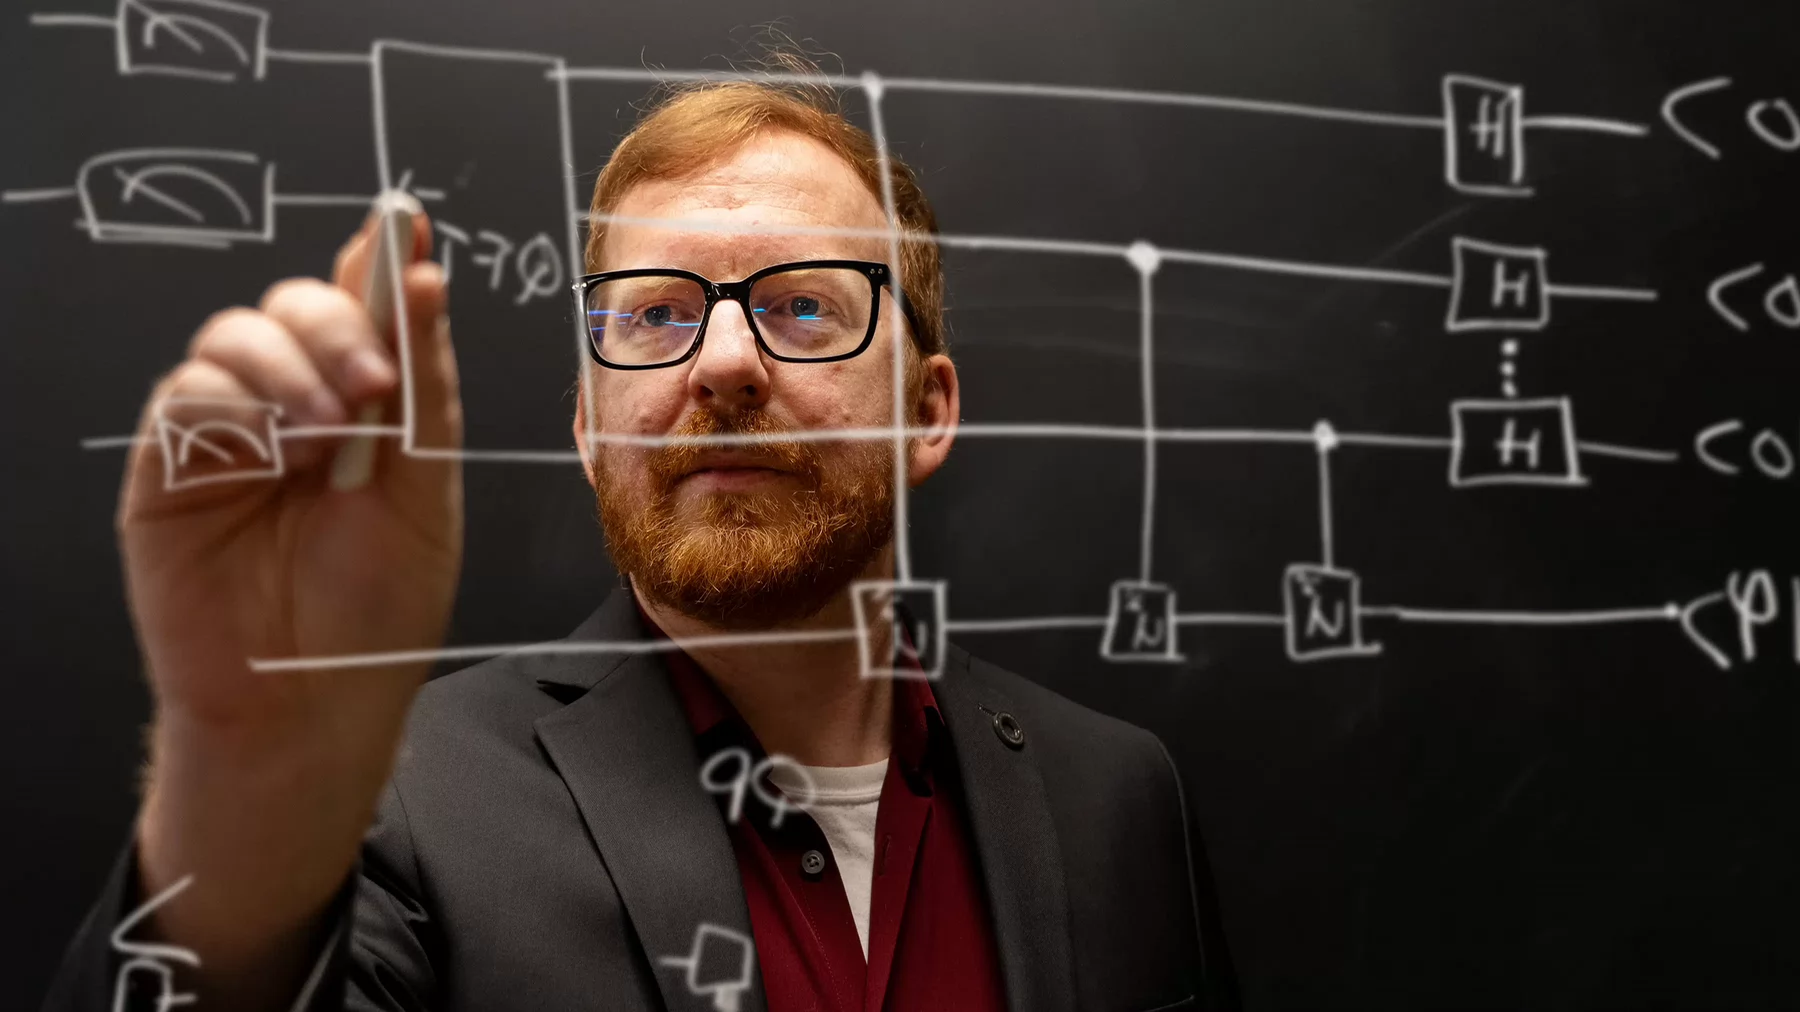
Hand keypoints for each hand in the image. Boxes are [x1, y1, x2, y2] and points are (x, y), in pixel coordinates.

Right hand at [118, 209, 461, 1004]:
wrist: (313, 707)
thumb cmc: (377, 610)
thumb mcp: (426, 493)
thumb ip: (422, 385)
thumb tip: (423, 275)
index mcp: (366, 410)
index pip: (366, 310)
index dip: (380, 259)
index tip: (404, 219)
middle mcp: (296, 407)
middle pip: (296, 306)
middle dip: (337, 324)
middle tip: (374, 384)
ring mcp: (229, 434)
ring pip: (234, 335)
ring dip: (288, 365)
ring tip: (331, 432)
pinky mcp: (170, 468)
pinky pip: (187, 395)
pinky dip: (235, 404)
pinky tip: (275, 450)